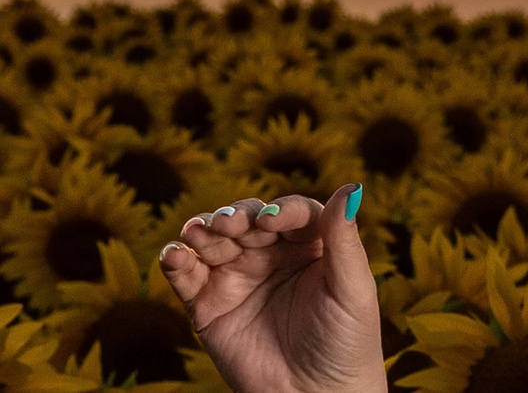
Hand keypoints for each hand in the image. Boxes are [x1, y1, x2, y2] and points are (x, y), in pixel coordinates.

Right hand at [160, 185, 387, 392]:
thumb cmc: (346, 341)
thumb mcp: (352, 288)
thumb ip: (344, 239)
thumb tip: (351, 186)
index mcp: (312, 243)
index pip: (292, 213)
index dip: (281, 210)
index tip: (271, 220)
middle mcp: (273, 254)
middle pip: (248, 220)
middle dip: (235, 216)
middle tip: (227, 223)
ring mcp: (239, 278)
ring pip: (215, 242)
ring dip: (203, 231)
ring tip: (198, 232)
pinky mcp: (209, 307)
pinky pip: (187, 277)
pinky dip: (176, 261)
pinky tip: (174, 255)